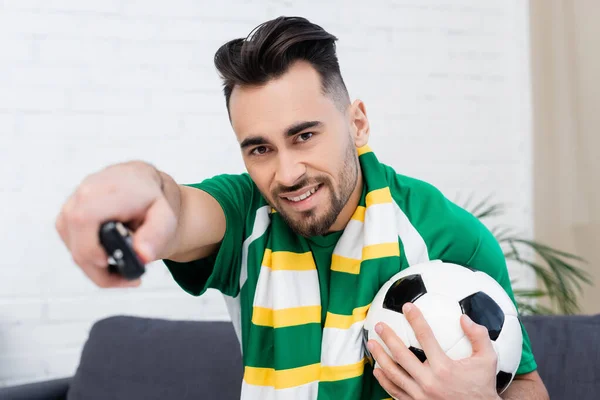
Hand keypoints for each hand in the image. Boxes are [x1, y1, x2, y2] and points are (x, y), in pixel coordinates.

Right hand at [55, 161, 177, 287]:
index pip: (84, 220)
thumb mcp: (165, 215)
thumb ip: (157, 234)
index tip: (111, 263)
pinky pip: (72, 247)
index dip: (91, 248)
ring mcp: (71, 206)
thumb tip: (142, 255)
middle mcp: (83, 195)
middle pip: (78, 244)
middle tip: (130, 279)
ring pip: (74, 250)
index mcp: (108, 190)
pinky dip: (91, 260)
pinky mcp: (66, 218)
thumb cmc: (152, 199)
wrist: (140, 183)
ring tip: (125, 271)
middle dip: (101, 271)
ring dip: (97, 269)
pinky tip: (111, 260)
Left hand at [367, 303, 500, 399]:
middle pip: (402, 355)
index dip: (416, 319)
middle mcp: (429, 382)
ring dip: (380, 357)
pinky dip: (384, 381)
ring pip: (394, 374)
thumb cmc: (483, 386)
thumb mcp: (488, 361)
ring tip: (371, 343)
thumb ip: (479, 337)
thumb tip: (464, 317)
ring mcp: (420, 396)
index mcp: (444, 368)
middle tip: (379, 325)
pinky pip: (395, 392)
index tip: (407, 306)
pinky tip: (377, 370)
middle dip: (388, 337)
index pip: (426, 337)